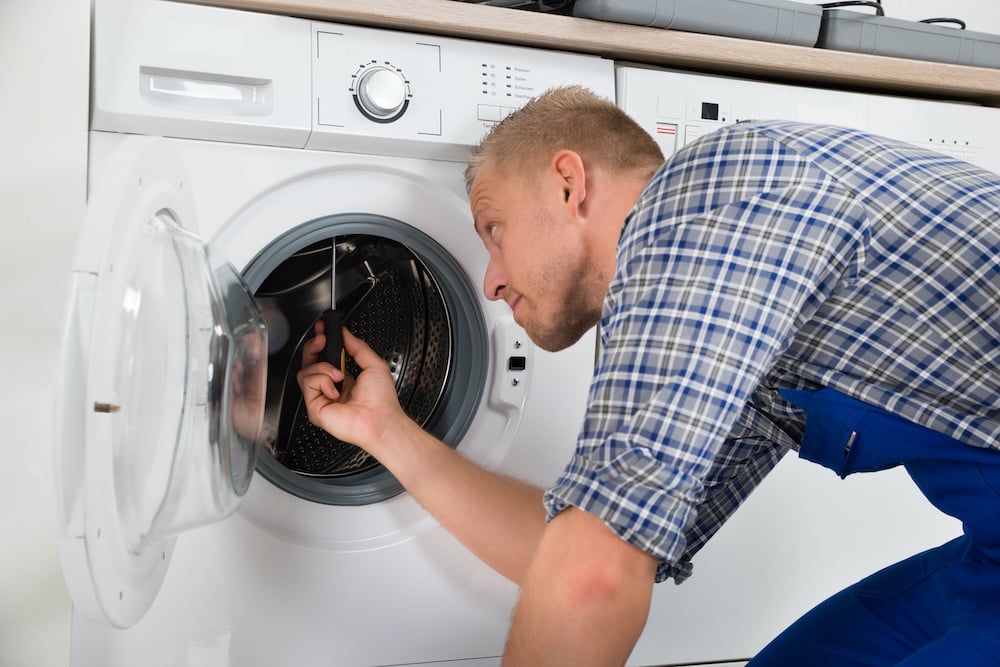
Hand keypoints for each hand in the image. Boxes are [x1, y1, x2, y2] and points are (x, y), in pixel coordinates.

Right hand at [296, 322, 407, 451]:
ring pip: (306, 371)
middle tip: (322, 340)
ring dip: (324, 368)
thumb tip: (346, 334)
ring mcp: (321, 398)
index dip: (321, 343)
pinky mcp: (315, 408)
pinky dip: (323, 382)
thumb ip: (358, 347)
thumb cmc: (382, 401)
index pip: (324, 358)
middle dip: (314, 347)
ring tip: (340, 375)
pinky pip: (309, 384)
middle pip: (309, 363)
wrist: (381, 420)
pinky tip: (335, 390)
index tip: (322, 331)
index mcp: (343, 380)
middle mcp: (330, 389)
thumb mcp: (374, 365)